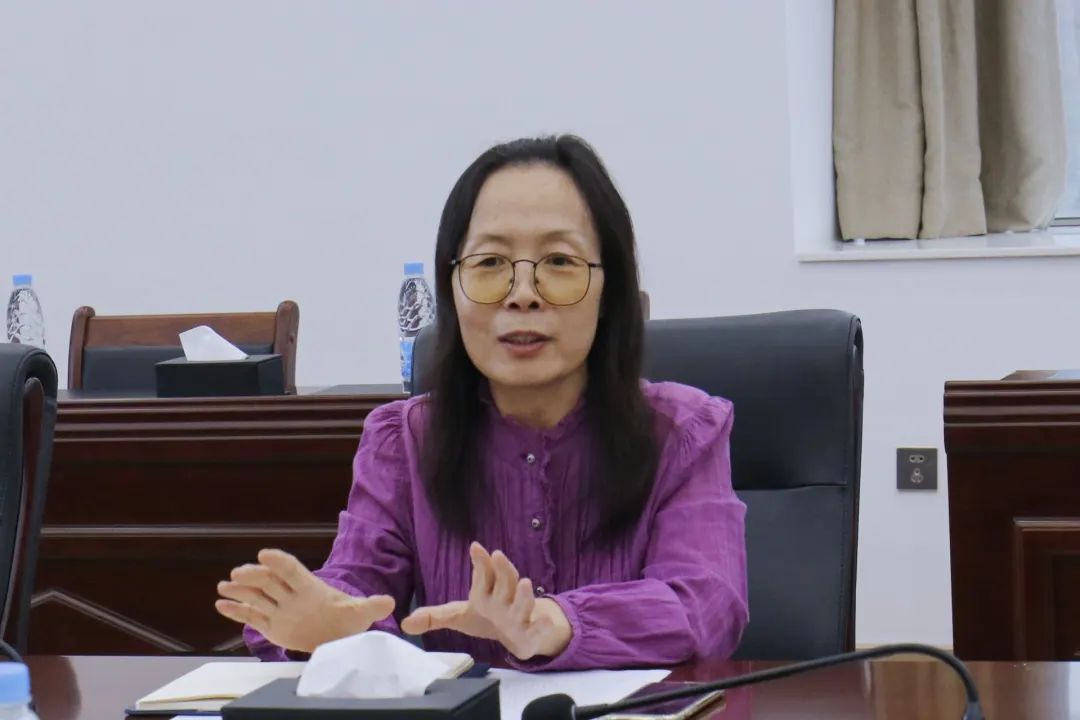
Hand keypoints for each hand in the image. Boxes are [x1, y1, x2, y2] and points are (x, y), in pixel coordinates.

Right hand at [215, 548, 394, 653]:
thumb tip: (389, 603)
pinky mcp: (271, 625)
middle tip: (239, 572)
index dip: (279, 561)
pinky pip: (252, 617)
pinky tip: (221, 604)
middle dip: (254, 575)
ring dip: (240, 590)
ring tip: (223, 586)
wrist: (338, 638)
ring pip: (257, 596)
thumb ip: (371, 606)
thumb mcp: (361, 614)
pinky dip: (236, 611)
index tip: (265, 553)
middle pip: (270, 581)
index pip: (292, 570)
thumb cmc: (348, 621)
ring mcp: (279, 609)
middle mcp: (291, 595)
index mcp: (310, 587)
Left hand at [400, 542, 571, 660]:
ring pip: (523, 603)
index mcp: (486, 593)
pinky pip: (537, 629)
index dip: (480, 561)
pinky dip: (541, 625)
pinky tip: (543, 621)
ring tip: (525, 582)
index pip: (484, 574)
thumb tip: (405, 623)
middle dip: (503, 568)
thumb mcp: (460, 617)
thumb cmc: (489, 618)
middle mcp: (504, 600)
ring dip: (524, 593)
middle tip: (497, 554)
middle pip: (506, 581)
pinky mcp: (530, 634)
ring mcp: (519, 615)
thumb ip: (435, 617)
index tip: (475, 546)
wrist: (519, 633)